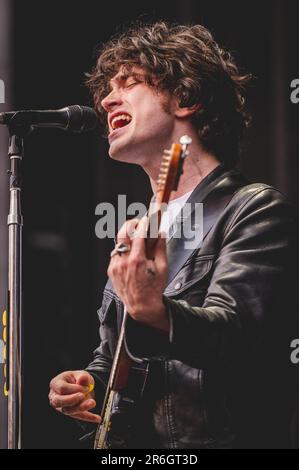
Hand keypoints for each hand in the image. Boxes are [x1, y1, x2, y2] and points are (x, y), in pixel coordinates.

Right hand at [48, 370, 100, 422]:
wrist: (81, 385)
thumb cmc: (77, 378)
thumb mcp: (81, 374)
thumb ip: (82, 376)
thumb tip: (82, 379)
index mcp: (56, 383)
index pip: (62, 388)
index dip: (74, 389)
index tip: (86, 388)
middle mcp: (55, 396)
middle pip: (59, 401)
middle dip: (72, 400)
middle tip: (83, 396)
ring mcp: (60, 406)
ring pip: (67, 410)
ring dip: (81, 408)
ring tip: (92, 403)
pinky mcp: (69, 413)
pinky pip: (78, 416)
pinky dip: (88, 417)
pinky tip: (97, 418)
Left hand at [108, 217, 168, 331]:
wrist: (142, 306)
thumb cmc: (153, 288)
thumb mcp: (162, 267)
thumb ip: (161, 247)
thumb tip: (162, 233)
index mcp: (137, 260)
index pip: (138, 234)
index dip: (144, 224)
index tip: (147, 219)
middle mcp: (124, 262)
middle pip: (122, 233)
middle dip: (131, 224)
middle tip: (138, 223)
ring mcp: (115, 266)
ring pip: (118, 243)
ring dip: (127, 238)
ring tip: (136, 240)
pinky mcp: (111, 270)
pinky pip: (116, 254)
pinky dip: (124, 251)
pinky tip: (132, 255)